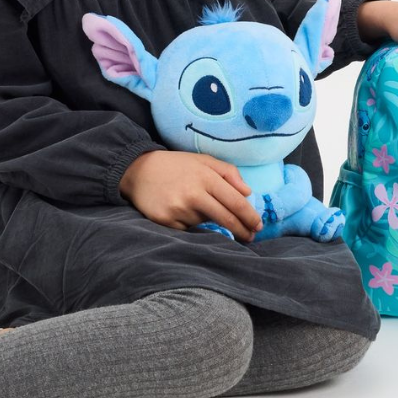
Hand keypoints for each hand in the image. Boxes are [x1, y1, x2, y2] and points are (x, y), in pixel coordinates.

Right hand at [120, 151, 263, 240]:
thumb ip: (229, 173)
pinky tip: (182, 210)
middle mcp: (194, 194)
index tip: (258, 226)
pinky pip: (188, 229)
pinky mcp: (166, 221)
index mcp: (206, 177)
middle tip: (250, 237)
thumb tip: (248, 192)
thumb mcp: (204, 160)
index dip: (250, 217)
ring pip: (206, 223)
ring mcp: (179, 209)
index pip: (236, 202)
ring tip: (197, 205)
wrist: (139, 170)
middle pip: (226, 219)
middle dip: (242, 230)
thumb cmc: (177, 165)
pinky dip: (191, 223)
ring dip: (209, 220)